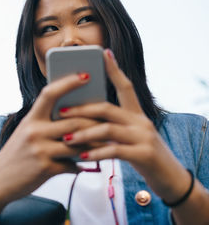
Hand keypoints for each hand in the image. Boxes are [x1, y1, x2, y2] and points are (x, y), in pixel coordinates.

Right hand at [0, 73, 99, 224]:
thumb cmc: (15, 155)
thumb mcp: (25, 133)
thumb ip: (44, 124)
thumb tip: (72, 117)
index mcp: (31, 118)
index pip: (50, 93)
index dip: (68, 82)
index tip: (86, 75)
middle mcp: (34, 131)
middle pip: (73, 119)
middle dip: (95, 122)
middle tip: (110, 121)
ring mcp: (40, 150)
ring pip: (78, 143)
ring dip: (95, 145)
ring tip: (107, 145)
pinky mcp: (45, 168)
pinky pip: (72, 165)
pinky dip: (81, 165)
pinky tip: (86, 166)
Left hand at [60, 49, 190, 203]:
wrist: (169, 177)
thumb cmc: (142, 153)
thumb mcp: (129, 135)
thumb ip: (111, 125)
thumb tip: (80, 119)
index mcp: (137, 113)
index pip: (126, 86)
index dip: (114, 69)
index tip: (103, 52)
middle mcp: (141, 121)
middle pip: (107, 108)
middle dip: (81, 109)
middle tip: (60, 112)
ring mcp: (144, 137)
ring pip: (108, 129)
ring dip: (84, 133)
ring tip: (66, 139)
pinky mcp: (144, 154)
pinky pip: (114, 151)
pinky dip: (95, 153)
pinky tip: (81, 157)